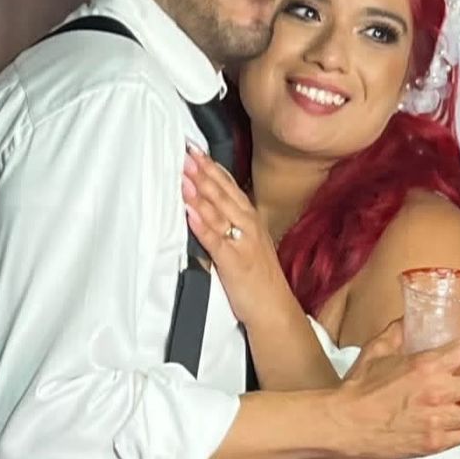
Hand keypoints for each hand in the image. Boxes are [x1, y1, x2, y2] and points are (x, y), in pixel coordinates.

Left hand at [181, 148, 293, 328]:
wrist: (275, 308)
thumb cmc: (260, 277)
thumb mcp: (249, 242)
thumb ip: (232, 222)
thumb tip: (211, 203)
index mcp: (250, 219)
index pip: (229, 186)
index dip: (212, 167)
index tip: (196, 150)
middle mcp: (248, 226)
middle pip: (223, 193)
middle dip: (203, 172)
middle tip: (186, 153)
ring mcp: (241, 242)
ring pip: (218, 212)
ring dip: (200, 192)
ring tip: (184, 174)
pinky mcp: (233, 262)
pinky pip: (214, 240)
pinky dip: (201, 224)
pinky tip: (189, 212)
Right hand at [331, 320, 459, 458]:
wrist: (345, 423)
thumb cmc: (358, 387)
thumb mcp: (376, 351)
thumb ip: (396, 332)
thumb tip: (407, 320)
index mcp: (427, 365)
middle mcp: (438, 392)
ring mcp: (438, 420)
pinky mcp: (433, 443)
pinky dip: (458, 429)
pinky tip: (448, 423)